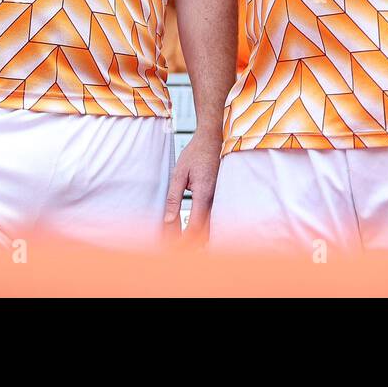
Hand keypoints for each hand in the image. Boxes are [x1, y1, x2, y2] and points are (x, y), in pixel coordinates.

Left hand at [163, 129, 222, 246]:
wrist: (213, 138)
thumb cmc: (196, 152)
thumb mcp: (179, 173)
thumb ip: (173, 197)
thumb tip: (168, 220)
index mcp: (204, 194)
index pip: (196, 226)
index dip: (185, 240)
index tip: (173, 246)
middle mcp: (215, 199)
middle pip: (206, 231)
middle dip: (191, 243)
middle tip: (175, 248)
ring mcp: (220, 198)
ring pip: (211, 226)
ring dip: (198, 236)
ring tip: (181, 240)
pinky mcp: (219, 195)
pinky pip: (213, 217)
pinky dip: (203, 227)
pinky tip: (193, 227)